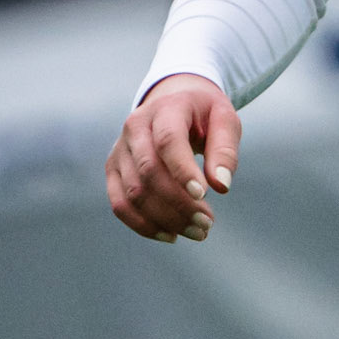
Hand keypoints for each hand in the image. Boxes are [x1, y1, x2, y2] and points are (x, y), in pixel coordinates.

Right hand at [105, 74, 240, 245]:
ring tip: (197, 231)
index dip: (183, 170)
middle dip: (178, 203)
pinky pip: (120, 204)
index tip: (205, 195)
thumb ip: (225, 150)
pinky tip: (171, 235)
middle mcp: (135, 126)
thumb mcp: (224, 120)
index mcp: (165, 108)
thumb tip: (221, 185)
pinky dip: (143, 225)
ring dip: (165, 219)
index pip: (168, 140)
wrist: (174, 103)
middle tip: (207, 224)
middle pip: (149, 171)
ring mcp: (120, 149)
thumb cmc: (204, 115)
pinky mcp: (113, 170)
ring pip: (133, 193)